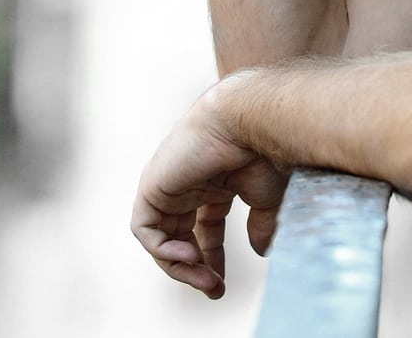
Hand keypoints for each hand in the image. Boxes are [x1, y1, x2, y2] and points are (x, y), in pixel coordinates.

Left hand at [131, 90, 286, 298]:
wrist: (250, 122)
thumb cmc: (263, 151)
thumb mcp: (266, 198)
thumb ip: (261, 225)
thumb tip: (262, 252)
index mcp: (214, 183)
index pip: (205, 228)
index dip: (212, 258)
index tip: (222, 283)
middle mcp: (188, 184)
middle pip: (181, 236)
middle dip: (196, 269)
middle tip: (215, 290)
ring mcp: (168, 184)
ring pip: (161, 238)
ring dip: (180, 267)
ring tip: (206, 279)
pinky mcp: (153, 185)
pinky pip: (145, 229)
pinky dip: (162, 250)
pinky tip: (190, 256)